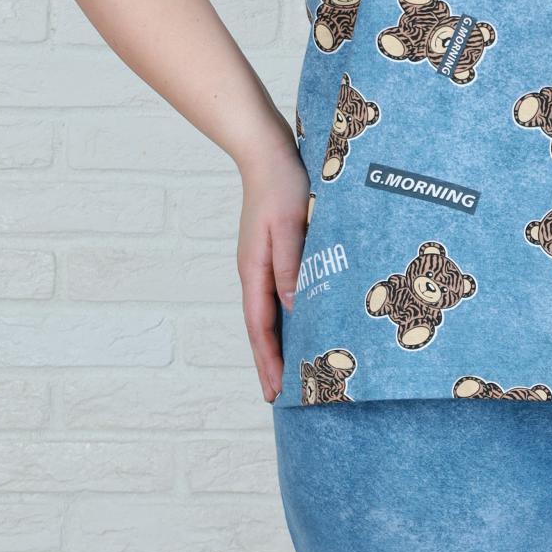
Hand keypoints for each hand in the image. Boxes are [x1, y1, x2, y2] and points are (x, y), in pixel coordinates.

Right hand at [236, 128, 309, 402]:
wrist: (268, 152)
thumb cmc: (282, 185)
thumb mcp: (291, 225)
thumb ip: (290, 265)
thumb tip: (291, 308)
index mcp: (254, 270)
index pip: (260, 327)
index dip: (268, 360)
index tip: (276, 391)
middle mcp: (254, 273)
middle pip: (260, 329)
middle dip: (269, 364)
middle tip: (277, 399)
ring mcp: (261, 265)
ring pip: (267, 316)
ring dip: (275, 346)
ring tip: (286, 375)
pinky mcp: (272, 256)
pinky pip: (276, 298)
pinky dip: (284, 322)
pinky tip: (297, 330)